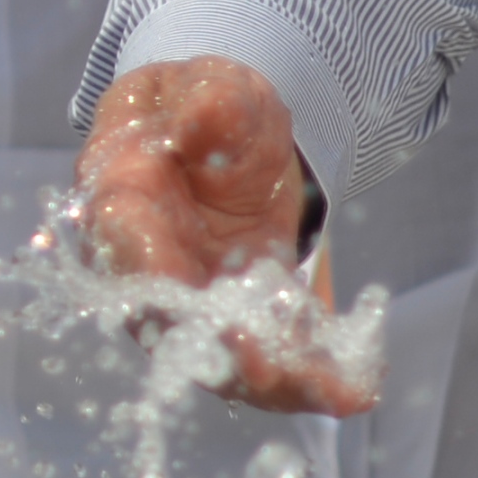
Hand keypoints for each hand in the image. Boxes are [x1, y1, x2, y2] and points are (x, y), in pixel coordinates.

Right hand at [60, 57, 365, 411]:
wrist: (231, 133)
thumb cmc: (206, 105)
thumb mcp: (211, 86)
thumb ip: (206, 102)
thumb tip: (201, 121)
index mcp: (120, 199)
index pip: (126, 247)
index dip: (159, 282)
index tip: (203, 308)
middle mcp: (148, 267)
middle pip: (171, 328)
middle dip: (224, 356)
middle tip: (275, 372)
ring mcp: (194, 302)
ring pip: (222, 359)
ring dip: (277, 383)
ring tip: (339, 391)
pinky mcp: (239, 319)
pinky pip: (268, 359)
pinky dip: (309, 378)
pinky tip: (356, 387)